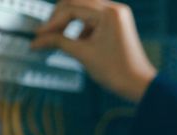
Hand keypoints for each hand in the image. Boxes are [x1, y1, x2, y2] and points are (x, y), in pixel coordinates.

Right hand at [31, 0, 156, 102]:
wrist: (139, 85)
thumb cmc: (118, 71)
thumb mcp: (82, 54)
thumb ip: (57, 42)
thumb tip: (36, 40)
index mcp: (109, 13)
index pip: (71, 8)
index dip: (52, 22)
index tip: (39, 35)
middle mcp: (115, 9)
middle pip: (75, 3)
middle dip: (58, 19)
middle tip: (45, 34)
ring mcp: (117, 16)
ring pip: (82, 10)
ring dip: (68, 23)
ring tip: (57, 40)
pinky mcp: (116, 24)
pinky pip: (92, 19)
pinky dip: (80, 28)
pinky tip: (75, 43)